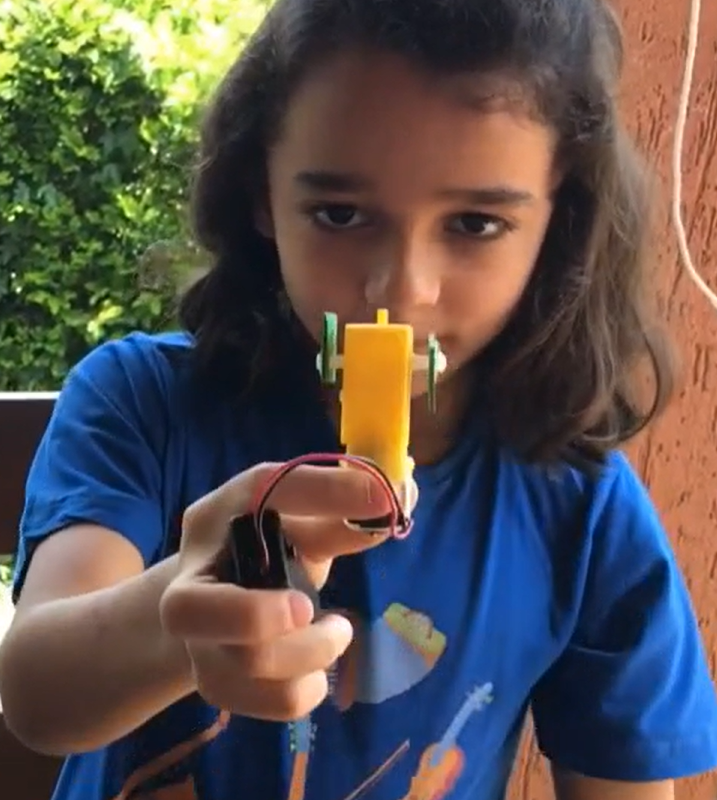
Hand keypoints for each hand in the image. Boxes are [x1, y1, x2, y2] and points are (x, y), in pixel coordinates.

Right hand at [159, 462, 413, 720]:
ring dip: (311, 652)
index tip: (379, 498)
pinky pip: (272, 701)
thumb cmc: (264, 548)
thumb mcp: (298, 520)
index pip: (257, 488)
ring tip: (338, 630)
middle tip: (306, 608)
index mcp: (214, 519)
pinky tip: (316, 663)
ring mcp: (197, 642)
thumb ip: (341, 511)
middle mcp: (189, 579)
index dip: (320, 493)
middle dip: (257, 616)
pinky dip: (309, 686)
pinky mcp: (220, 687)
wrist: (217, 606)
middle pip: (189, 611)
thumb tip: (399, 497)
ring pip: (246, 665)